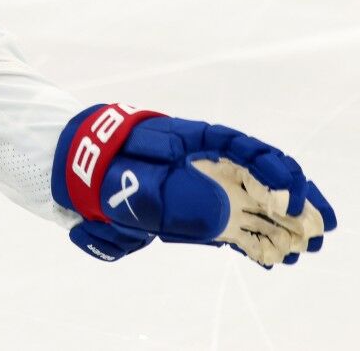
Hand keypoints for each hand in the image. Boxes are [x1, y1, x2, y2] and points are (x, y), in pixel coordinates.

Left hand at [52, 103, 335, 266]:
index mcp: (197, 139)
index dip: (273, 169)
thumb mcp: (134, 172)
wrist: (80, 164)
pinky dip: (254, 241)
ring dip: (281, 226)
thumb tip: (214, 224)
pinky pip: (233, 225)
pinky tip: (274, 258)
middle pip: (261, 177)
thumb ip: (168, 198)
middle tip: (318, 227)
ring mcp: (206, 186)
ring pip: (254, 204)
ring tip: (304, 248)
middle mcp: (208, 162)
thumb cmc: (108, 157)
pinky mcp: (198, 212)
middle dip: (293, 201)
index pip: (245, 148)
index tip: (288, 193)